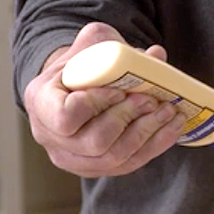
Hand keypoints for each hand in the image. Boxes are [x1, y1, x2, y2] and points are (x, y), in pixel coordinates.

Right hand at [23, 22, 186, 176]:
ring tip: (168, 111)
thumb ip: (116, 47)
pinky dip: (154, 145)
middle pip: (94, 143)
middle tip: (152, 100)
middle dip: (128, 119)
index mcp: (41, 101)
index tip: (119, 89)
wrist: (74, 86)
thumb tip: (156, 55)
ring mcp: (72, 159)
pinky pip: (128, 165)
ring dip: (147, 133)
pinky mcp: (95, 168)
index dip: (96, 105)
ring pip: (114, 158)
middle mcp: (50, 137)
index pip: (65, 117)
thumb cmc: (82, 64)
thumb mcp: (91, 45)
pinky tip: (172, 127)